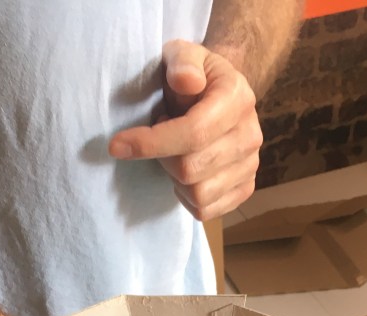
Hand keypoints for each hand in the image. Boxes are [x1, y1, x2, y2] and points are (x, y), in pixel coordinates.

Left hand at [108, 39, 262, 220]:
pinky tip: (183, 173)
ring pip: (198, 195)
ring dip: (173, 178)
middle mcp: (250, 135)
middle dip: (162, 158)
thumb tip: (185, 81)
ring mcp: (250, 165)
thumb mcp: (183, 55)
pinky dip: (185, 197)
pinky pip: (205, 210)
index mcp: (237, 98)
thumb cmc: (193, 76)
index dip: (151, 143)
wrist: (220, 95)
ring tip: (174, 153)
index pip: (194, 133)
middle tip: (159, 138)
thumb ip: (182, 62)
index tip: (116, 146)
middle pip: (191, 170)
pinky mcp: (244, 189)